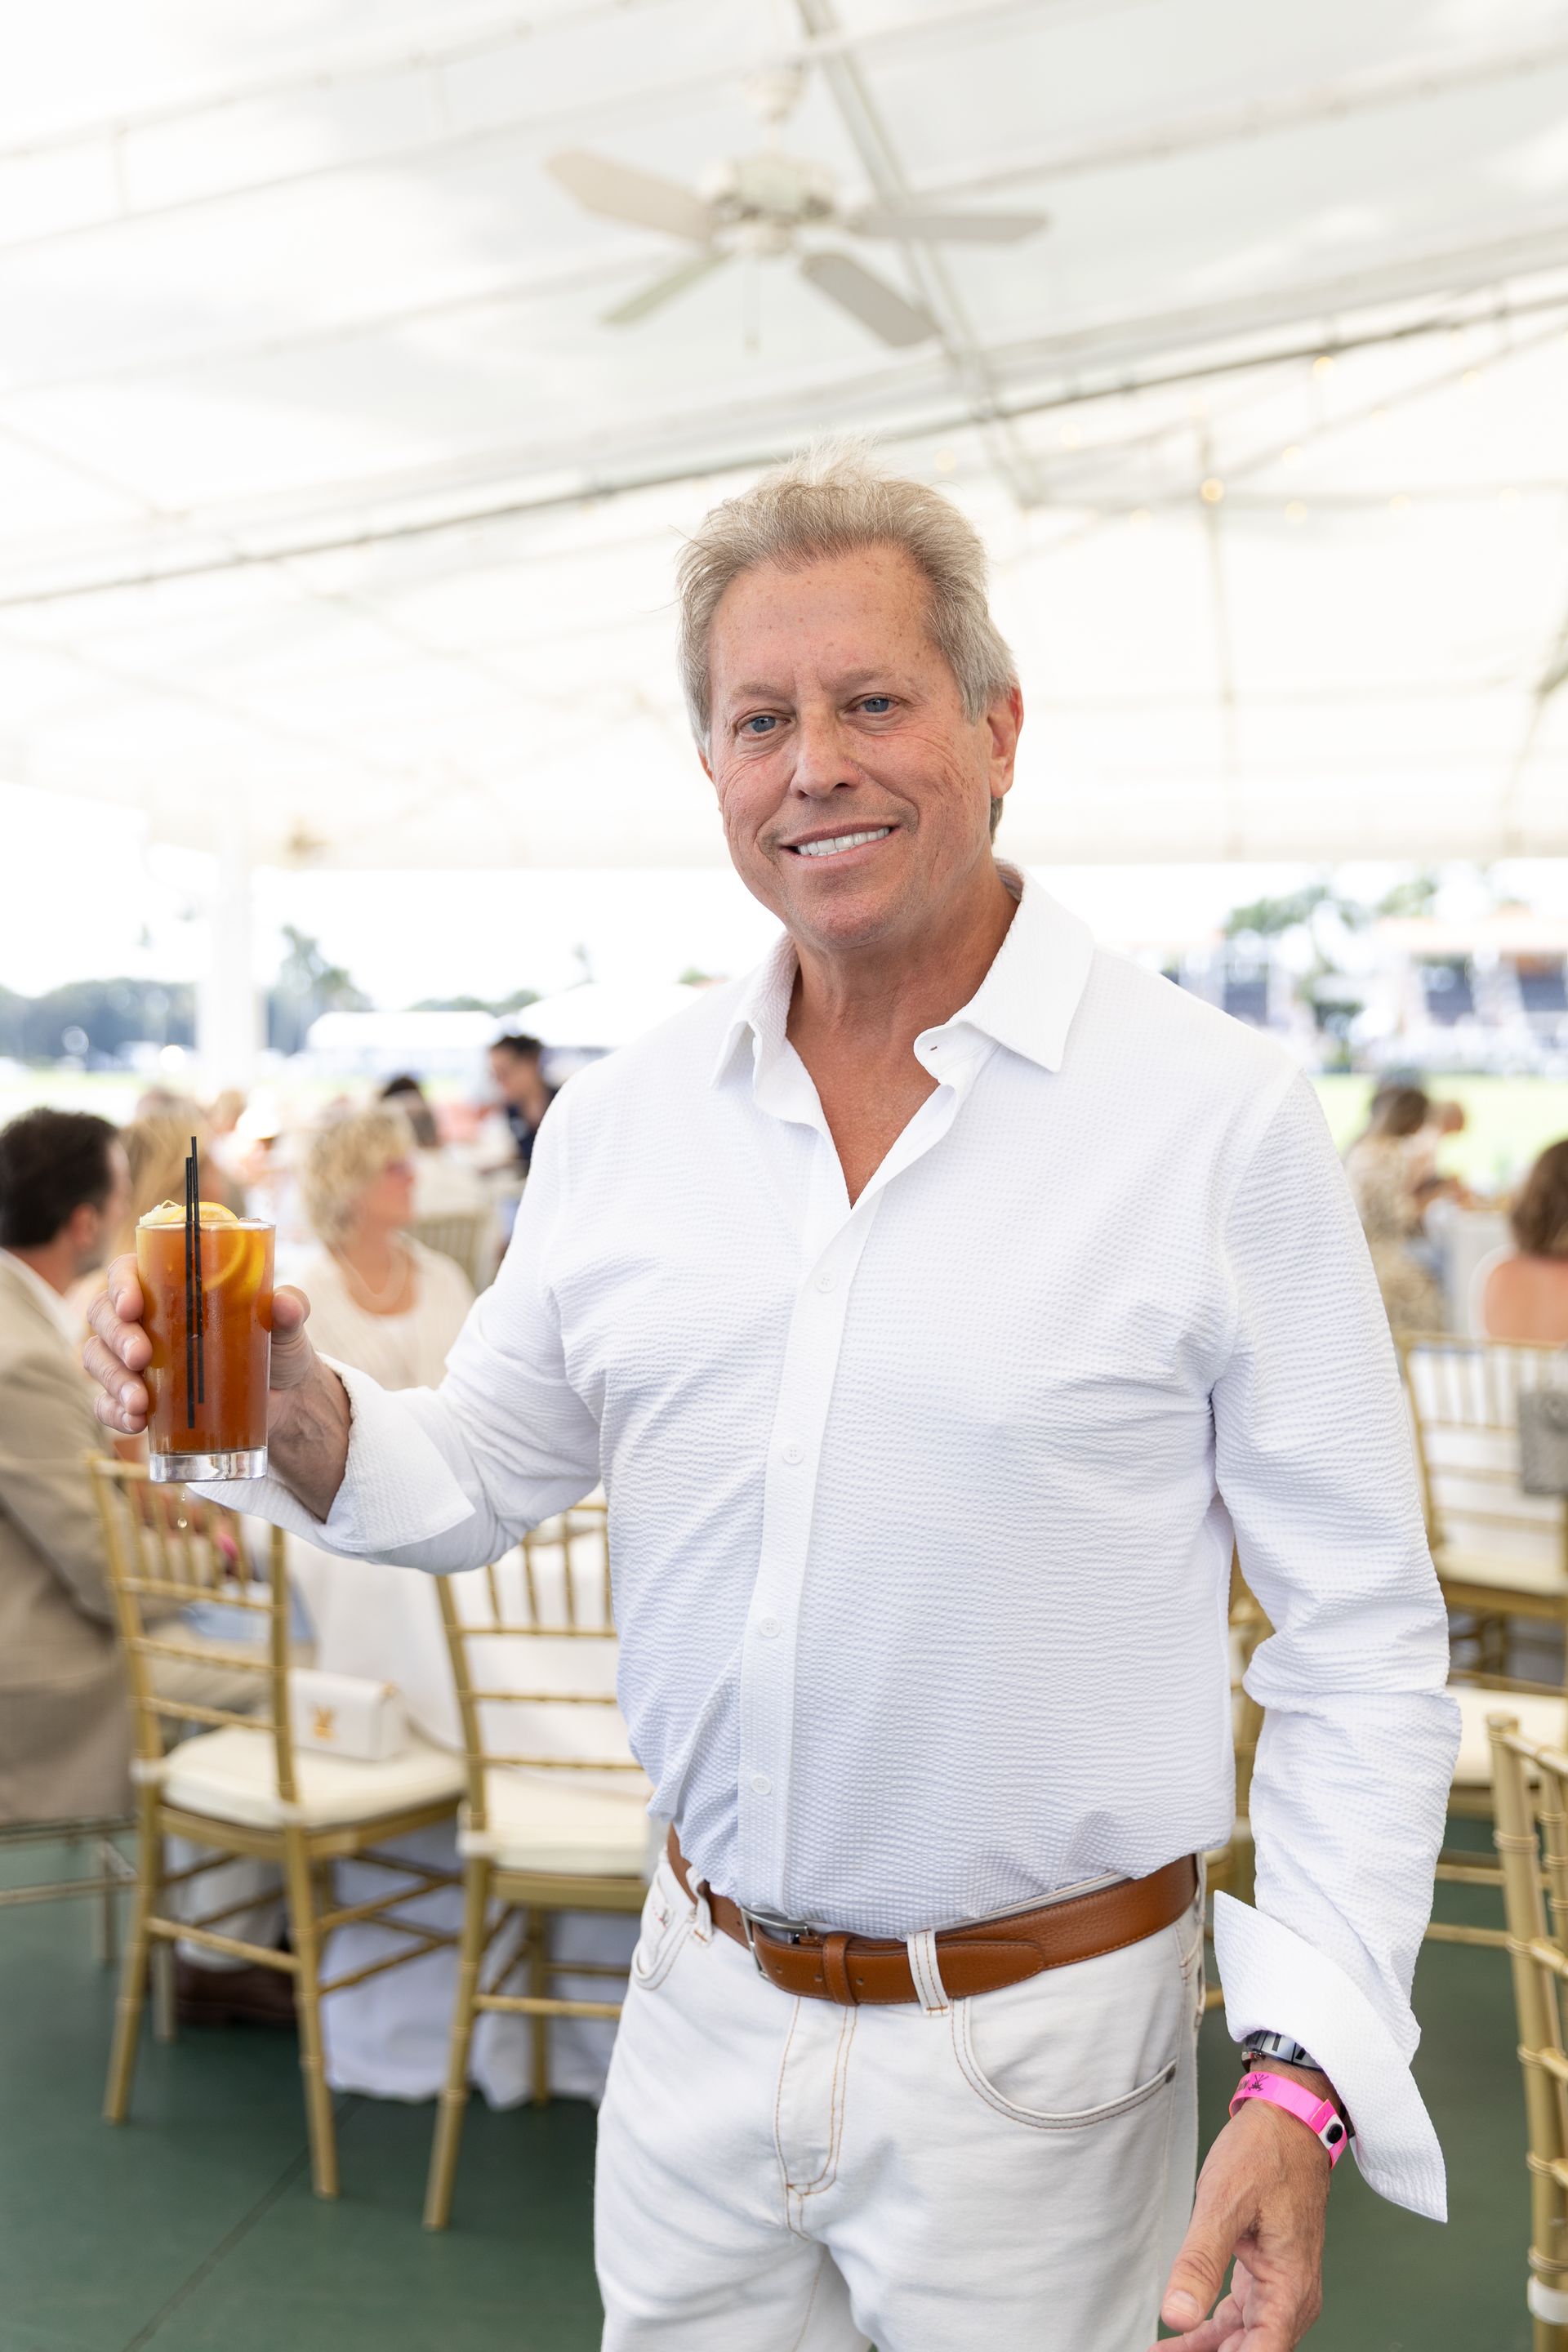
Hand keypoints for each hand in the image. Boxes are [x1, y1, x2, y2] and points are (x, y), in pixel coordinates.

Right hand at [84, 1254, 317, 1436]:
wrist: (285, 1402)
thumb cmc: (277, 1348)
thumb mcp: (287, 1327)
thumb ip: (290, 1309)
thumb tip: (287, 1303)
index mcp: (171, 1286)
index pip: (127, 1272)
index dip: (121, 1285)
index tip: (133, 1305)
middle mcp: (144, 1319)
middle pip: (104, 1315)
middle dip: (116, 1336)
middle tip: (141, 1356)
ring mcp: (136, 1361)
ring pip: (98, 1358)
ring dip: (112, 1380)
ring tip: (140, 1402)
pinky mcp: (139, 1399)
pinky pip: (107, 1403)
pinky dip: (113, 1412)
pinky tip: (135, 1422)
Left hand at [1154, 2083, 1330, 2350]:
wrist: (1287, 2120)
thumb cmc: (1264, 2154)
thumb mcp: (1223, 2204)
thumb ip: (1199, 2263)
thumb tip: (1175, 2315)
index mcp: (1289, 2289)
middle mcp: (1291, 2297)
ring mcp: (1279, 2288)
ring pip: (1241, 2341)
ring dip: (1204, 2351)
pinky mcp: (1266, 2276)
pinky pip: (1238, 2319)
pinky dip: (1209, 2332)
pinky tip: (1179, 2338)